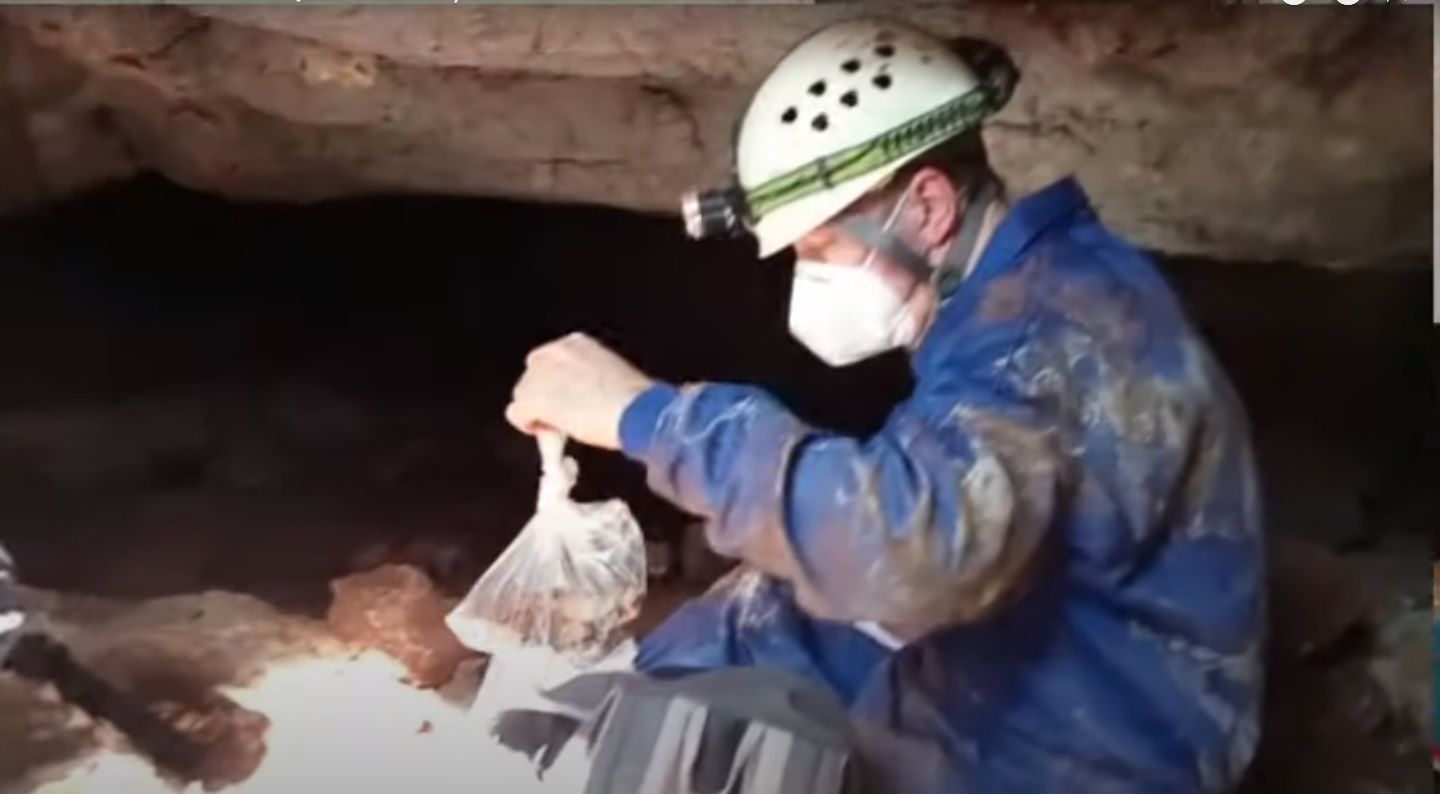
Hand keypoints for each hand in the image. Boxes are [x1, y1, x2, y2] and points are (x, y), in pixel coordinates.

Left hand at [505, 333, 654, 450]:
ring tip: (559, 427)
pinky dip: (528, 425)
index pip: (551, 361)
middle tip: (561, 417)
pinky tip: (544, 433)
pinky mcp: (532, 399)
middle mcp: (554, 352)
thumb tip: (584, 397)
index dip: (556, 384)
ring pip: (523, 394)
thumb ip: (591, 380)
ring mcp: (540, 375)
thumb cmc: (636, 400)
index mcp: (577, 344)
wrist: (636, 411)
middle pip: (532, 376)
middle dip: (543, 395)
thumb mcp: (612, 378)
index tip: (567, 400)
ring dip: (537, 411)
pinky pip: (518, 414)